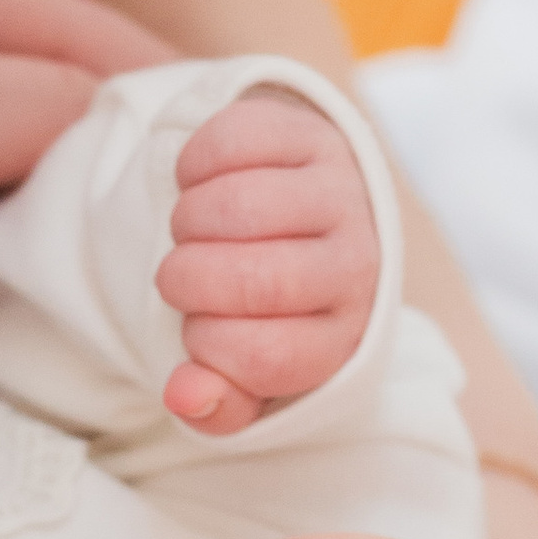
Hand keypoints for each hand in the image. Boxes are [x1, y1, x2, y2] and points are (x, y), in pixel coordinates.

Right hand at [156, 85, 379, 435]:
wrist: (315, 218)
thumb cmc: (269, 306)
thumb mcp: (250, 366)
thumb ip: (219, 400)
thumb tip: (184, 397)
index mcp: (342, 336)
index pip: (265, 356)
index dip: (206, 346)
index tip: (198, 331)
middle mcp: (358, 265)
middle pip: (257, 280)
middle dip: (188, 280)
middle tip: (179, 276)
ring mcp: (340, 194)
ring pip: (242, 207)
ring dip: (187, 220)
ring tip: (190, 231)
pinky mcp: (313, 137)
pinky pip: (234, 144)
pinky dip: (194, 166)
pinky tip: (200, 184)